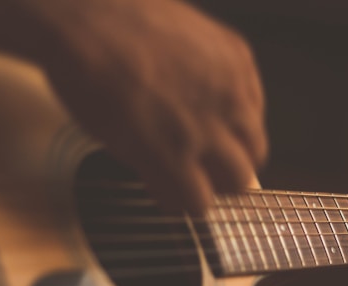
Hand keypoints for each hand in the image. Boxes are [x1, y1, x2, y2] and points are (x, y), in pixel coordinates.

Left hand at [30, 0, 266, 212]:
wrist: (92, 13)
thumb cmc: (90, 77)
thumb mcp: (113, 141)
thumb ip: (154, 172)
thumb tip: (175, 191)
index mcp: (172, 153)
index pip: (201, 203)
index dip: (190, 201)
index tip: (184, 192)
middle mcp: (209, 124)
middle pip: (241, 180)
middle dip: (222, 181)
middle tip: (207, 170)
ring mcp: (229, 89)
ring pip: (256, 145)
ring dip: (239, 150)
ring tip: (216, 136)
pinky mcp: (238, 58)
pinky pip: (256, 101)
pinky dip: (242, 111)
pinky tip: (218, 101)